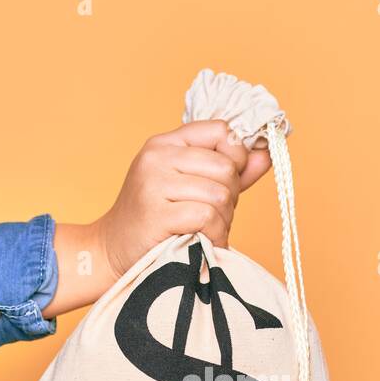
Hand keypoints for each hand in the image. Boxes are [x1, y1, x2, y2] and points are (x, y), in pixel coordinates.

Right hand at [46, 120, 271, 317]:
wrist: (112, 249)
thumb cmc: (157, 219)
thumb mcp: (191, 186)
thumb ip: (231, 170)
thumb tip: (267, 153)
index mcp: (166, 142)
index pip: (222, 131)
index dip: (235, 158)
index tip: (227, 182)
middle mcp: (158, 156)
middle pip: (225, 167)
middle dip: (231, 197)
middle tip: (215, 216)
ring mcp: (154, 183)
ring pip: (219, 194)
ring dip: (223, 221)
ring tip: (207, 231)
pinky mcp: (156, 213)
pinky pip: (206, 217)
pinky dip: (214, 235)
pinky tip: (204, 242)